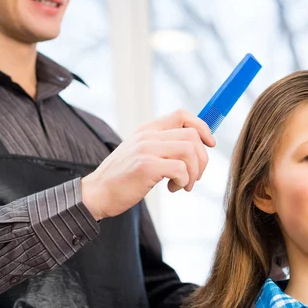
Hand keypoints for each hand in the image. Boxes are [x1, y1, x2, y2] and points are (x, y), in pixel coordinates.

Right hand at [81, 109, 215, 220]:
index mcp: (147, 129)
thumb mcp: (140, 153)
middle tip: (194, 177)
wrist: (97, 193)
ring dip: (194, 172)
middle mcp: (148, 135)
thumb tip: (194, 146)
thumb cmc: (122, 178)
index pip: (182, 115)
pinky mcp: (146, 166)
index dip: (202, 127)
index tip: (209, 144)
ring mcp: (146, 149)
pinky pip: (180, 169)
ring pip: (190, 150)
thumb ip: (161, 146)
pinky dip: (184, 181)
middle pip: (192, 135)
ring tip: (184, 185)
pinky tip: (172, 188)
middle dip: (202, 159)